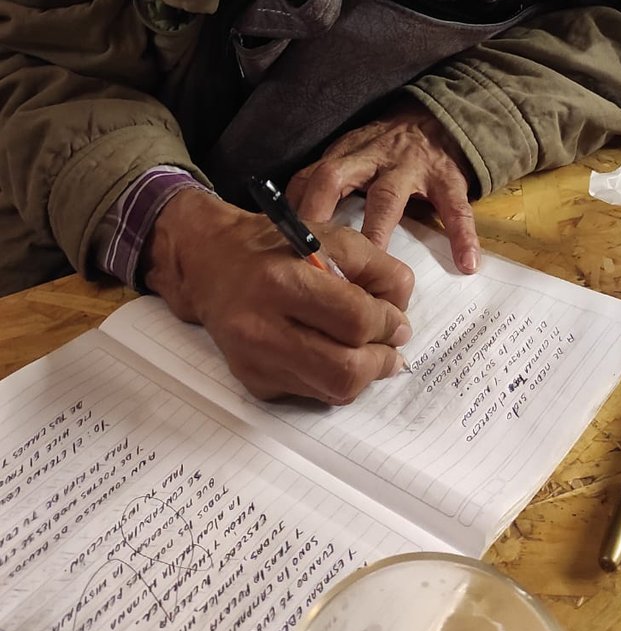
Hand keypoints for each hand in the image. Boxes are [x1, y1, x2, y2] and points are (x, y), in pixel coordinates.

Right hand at [142, 187, 413, 403]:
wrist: (211, 264)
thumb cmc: (277, 246)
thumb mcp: (332, 236)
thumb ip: (378, 268)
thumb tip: (400, 318)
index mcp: (283, 280)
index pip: (355, 320)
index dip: (389, 324)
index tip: (397, 321)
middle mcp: (262, 326)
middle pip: (344, 370)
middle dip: (381, 361)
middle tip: (390, 347)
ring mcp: (254, 361)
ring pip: (332, 391)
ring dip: (363, 375)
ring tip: (368, 352)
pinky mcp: (252, 381)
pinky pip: (311, 395)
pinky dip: (333, 379)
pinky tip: (332, 353)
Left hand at [287, 102, 479, 273]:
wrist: (442, 116)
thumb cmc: (390, 147)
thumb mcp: (353, 154)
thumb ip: (325, 182)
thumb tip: (288, 227)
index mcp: (346, 155)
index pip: (309, 176)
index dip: (292, 207)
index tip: (277, 241)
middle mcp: (372, 157)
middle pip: (335, 178)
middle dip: (319, 212)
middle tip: (310, 254)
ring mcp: (410, 166)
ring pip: (388, 198)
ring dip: (377, 231)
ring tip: (375, 265)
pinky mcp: (446, 177)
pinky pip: (454, 207)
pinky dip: (461, 234)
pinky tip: (466, 262)